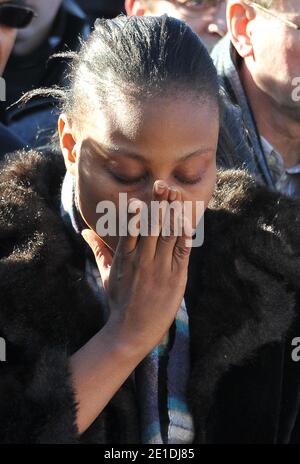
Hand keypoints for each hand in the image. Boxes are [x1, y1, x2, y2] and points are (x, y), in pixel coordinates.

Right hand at [82, 181, 192, 352]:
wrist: (131, 330)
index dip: (137, 212)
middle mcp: (142, 259)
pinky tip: (188, 222)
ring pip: (168, 235)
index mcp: (125, 256)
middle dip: (158, 205)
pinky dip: (185, 236)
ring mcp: (159, 267)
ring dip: (173, 214)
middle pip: (152, 226)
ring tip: (177, 197)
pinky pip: (182, 251)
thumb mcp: (105, 273)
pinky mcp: (175, 276)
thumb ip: (98, 249)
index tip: (141, 197)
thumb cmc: (118, 300)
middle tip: (163, 185)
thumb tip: (84, 231)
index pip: (131, 228)